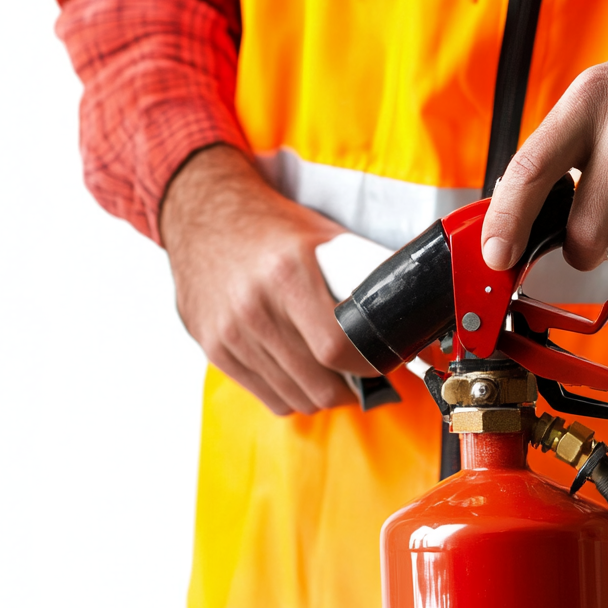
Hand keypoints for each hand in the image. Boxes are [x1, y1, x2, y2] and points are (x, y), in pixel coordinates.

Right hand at [161, 144, 374, 415]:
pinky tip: (300, 375)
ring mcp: (230, 332)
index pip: (335, 349)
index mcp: (287, 275)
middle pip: (318, 385)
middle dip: (349, 389)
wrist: (201, 210)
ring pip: (295, 398)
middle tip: (360, 374)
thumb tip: (406, 306)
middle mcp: (254, 308)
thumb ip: (358, 274)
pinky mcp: (214, 347)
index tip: (380, 364)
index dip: (367, 366)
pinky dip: (291, 394)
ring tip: (332, 375)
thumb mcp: (322, 237)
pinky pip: (267, 397)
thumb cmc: (270, 225)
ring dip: (321, 395)